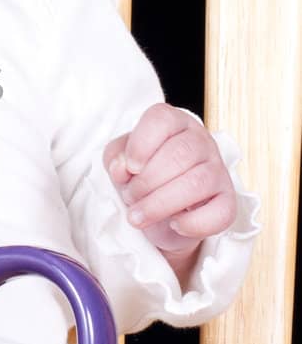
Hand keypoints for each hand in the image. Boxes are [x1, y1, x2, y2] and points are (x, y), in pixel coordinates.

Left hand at [103, 102, 236, 257]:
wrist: (160, 214)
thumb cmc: (142, 176)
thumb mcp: (119, 161)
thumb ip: (115, 157)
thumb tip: (122, 168)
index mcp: (174, 123)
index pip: (161, 119)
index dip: (140, 145)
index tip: (129, 168)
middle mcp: (201, 141)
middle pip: (179, 154)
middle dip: (146, 182)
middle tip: (131, 197)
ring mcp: (218, 170)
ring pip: (197, 183)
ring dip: (160, 204)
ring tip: (138, 216)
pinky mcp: (227, 201)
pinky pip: (221, 213)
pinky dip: (192, 223)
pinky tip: (174, 224)